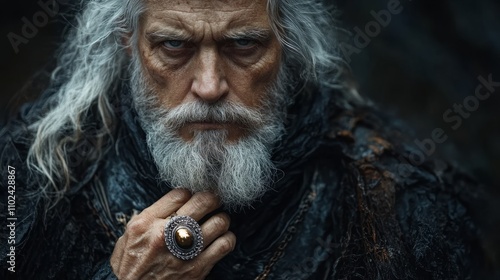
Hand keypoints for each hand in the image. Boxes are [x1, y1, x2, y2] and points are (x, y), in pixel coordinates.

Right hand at [110, 189, 235, 278]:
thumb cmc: (131, 267)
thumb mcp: (128, 237)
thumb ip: (150, 217)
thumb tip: (173, 202)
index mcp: (146, 223)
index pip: (180, 193)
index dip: (190, 194)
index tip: (192, 199)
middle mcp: (165, 233)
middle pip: (202, 201)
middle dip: (212, 198)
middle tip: (213, 202)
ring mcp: (183, 251)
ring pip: (219, 222)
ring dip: (221, 220)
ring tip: (217, 222)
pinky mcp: (197, 268)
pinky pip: (224, 245)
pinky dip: (227, 239)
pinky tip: (221, 240)